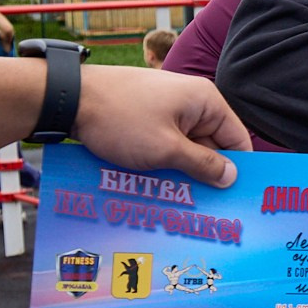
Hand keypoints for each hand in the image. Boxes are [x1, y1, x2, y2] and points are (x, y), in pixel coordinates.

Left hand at [71, 65, 250, 187]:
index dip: (238, 169)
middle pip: (211, 145)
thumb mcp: (166, 149)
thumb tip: (231, 176)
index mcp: (205, 101)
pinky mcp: (148, 115)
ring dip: (181, 171)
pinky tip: (154, 184)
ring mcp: (168, 107)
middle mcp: (191, 100)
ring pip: (186, 147)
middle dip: (205, 175)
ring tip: (176, 200)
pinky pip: (166, 143)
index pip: (237, 139)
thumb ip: (203, 164)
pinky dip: (162, 161)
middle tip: (202, 208)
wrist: (69, 98)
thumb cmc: (120, 118)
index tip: (235, 199)